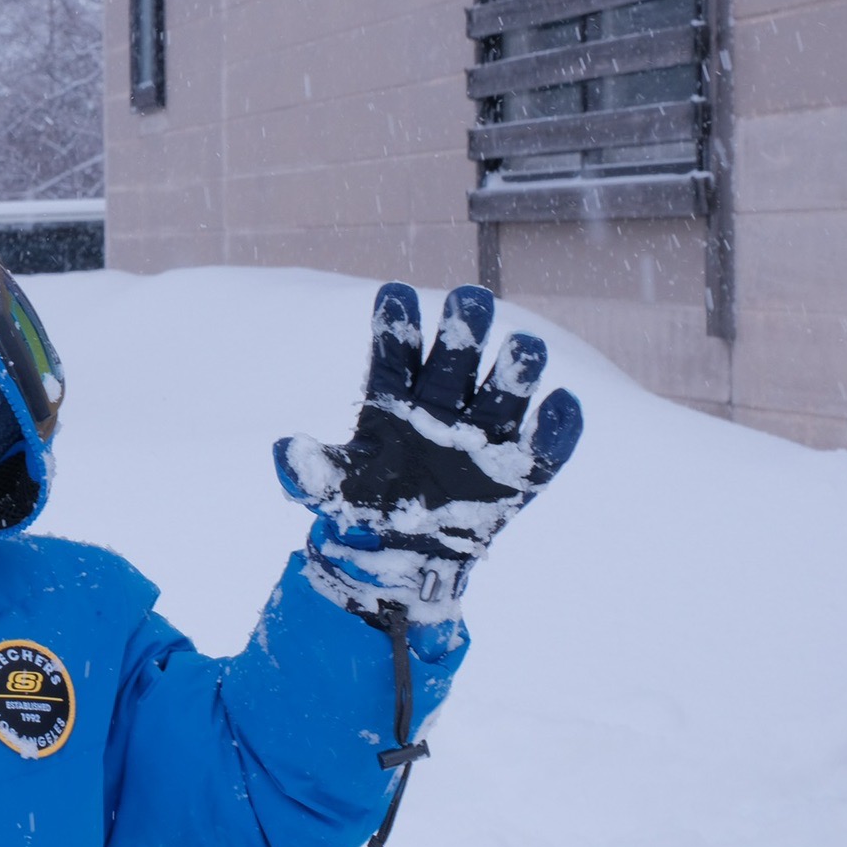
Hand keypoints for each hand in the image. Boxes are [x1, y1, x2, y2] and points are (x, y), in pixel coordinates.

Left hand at [273, 283, 582, 619]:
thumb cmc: (366, 506)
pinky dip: (558, 427)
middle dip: (464, 327)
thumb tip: (284, 452)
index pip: (396, 351)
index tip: (394, 293)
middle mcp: (444, 402)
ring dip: (516, 369)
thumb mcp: (331, 491)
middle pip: (456, 356)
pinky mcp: (520, 470)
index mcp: (395, 397)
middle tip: (470, 298)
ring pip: (504, 390)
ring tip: (524, 346)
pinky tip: (562, 405)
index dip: (396, 324)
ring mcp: (484, 432)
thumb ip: (308, 470)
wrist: (402, 553)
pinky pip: (545, 447)